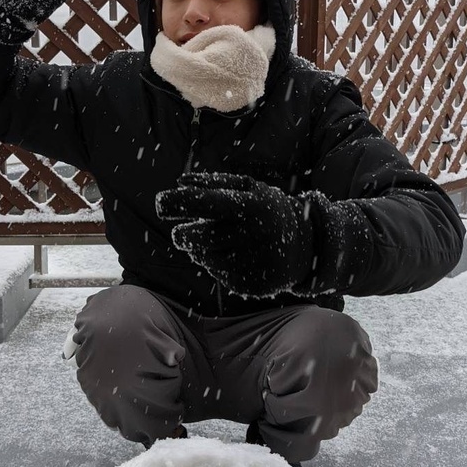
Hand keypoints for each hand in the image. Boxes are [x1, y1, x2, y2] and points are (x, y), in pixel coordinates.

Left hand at [156, 172, 313, 297]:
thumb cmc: (267, 211)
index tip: (160, 203)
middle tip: (185, 231)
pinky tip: (236, 257)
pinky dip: (216, 264)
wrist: (306, 247)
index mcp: (251, 207)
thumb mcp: (248, 189)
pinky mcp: (247, 285)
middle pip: (194, 238)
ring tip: (221, 241)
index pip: (204, 204)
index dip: (177, 203)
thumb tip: (179, 181)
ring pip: (202, 257)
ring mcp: (250, 264)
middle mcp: (251, 236)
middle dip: (183, 234)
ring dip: (201, 249)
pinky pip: (215, 274)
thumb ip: (213, 183)